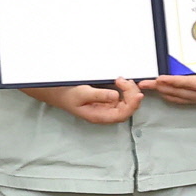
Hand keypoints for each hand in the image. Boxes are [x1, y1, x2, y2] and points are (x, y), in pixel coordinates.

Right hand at [23, 77, 142, 123]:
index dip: (133, 105)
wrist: (57, 91)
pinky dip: (125, 89)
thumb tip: (116, 96)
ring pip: (126, 102)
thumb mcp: (82, 93)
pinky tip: (120, 81)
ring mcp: (107, 107)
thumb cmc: (68, 94)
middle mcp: (105, 113)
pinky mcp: (107, 100)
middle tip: (124, 80)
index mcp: (99, 115)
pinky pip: (122, 97)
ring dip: (129, 90)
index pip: (122, 114)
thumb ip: (99, 95)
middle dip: (131, 94)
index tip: (138, 94)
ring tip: (121, 79)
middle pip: (127, 108)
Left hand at [144, 68, 195, 105]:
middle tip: (144, 84)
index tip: (160, 79)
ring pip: (178, 96)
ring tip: (147, 88)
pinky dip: (170, 96)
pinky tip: (162, 93)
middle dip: (160, 88)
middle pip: (179, 91)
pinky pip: (183, 99)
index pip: (188, 83)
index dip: (173, 81)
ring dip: (162, 93)